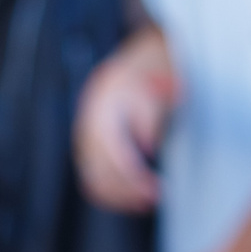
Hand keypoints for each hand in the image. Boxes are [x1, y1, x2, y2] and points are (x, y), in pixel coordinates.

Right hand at [74, 27, 174, 212]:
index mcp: (108, 99)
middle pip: (98, 166)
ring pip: (92, 173)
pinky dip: (108, 189)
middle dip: (126, 189)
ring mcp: (87, 127)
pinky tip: (131, 198)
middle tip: (156, 199)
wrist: (147, 48)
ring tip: (145, 202)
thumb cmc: (162, 66)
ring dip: (117, 194)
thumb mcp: (164, 81)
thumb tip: (146, 147)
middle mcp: (91, 115)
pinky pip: (91, 172)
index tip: (157, 191)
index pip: (113, 149)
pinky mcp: (90, 138)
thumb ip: (153, 112)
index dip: (133, 176)